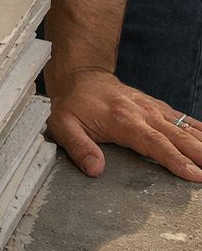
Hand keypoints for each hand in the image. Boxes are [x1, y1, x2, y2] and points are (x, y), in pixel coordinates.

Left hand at [46, 69, 201, 181]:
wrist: (81, 77)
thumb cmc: (73, 104)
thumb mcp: (63, 126)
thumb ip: (79, 147)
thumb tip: (95, 169)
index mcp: (122, 120)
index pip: (154, 143)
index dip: (175, 160)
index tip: (193, 174)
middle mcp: (143, 113)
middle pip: (177, 137)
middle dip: (199, 156)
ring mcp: (154, 109)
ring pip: (185, 128)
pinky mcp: (159, 107)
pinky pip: (184, 119)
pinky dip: (200, 130)